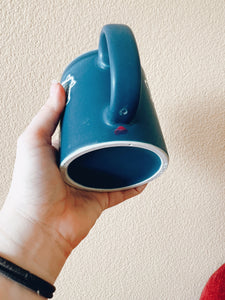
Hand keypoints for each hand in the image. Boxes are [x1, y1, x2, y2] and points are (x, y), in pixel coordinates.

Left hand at [0, 82, 145, 284]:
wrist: (40, 225)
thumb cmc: (31, 186)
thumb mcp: (32, 142)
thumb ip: (46, 115)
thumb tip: (57, 86)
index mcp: (61, 150)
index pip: (79, 128)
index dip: (90, 116)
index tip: (104, 103)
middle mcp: (77, 164)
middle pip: (100, 145)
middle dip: (113, 134)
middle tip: (128, 120)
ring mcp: (91, 181)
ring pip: (115, 165)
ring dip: (127, 155)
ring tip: (141, 140)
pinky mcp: (102, 198)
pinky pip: (124, 189)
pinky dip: (136, 182)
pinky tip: (147, 171)